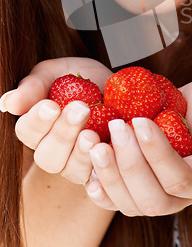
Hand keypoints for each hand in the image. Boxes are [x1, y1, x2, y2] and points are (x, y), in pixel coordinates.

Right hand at [1, 58, 111, 183]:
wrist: (120, 89)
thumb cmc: (84, 80)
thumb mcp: (59, 72)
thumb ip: (34, 86)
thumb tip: (8, 102)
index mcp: (38, 126)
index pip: (27, 131)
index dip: (37, 121)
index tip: (52, 105)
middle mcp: (53, 149)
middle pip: (47, 157)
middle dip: (63, 133)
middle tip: (80, 109)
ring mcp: (77, 163)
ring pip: (71, 170)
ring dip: (81, 153)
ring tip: (92, 133)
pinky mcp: (101, 170)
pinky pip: (98, 179)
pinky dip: (102, 168)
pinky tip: (107, 151)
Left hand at [84, 76, 191, 215]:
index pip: (178, 179)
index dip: (156, 154)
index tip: (139, 120)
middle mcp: (182, 196)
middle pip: (151, 198)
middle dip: (129, 164)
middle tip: (116, 127)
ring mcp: (158, 193)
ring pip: (130, 204)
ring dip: (110, 175)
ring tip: (95, 143)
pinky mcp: (138, 185)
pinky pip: (116, 200)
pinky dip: (101, 189)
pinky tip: (89, 170)